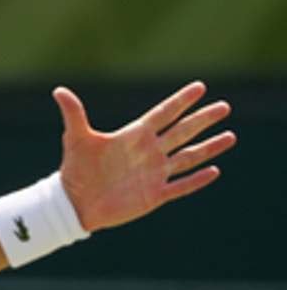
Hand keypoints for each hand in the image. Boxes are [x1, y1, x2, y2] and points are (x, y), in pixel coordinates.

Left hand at [56, 81, 235, 232]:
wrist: (74, 202)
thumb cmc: (76, 169)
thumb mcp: (76, 138)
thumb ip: (74, 114)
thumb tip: (58, 90)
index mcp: (134, 135)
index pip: (163, 114)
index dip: (180, 101)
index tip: (199, 87)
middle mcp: (149, 151)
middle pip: (182, 132)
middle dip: (203, 119)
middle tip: (224, 106)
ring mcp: (154, 173)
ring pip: (188, 157)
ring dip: (209, 147)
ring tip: (230, 136)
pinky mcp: (155, 194)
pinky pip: (181, 186)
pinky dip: (197, 180)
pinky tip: (214, 171)